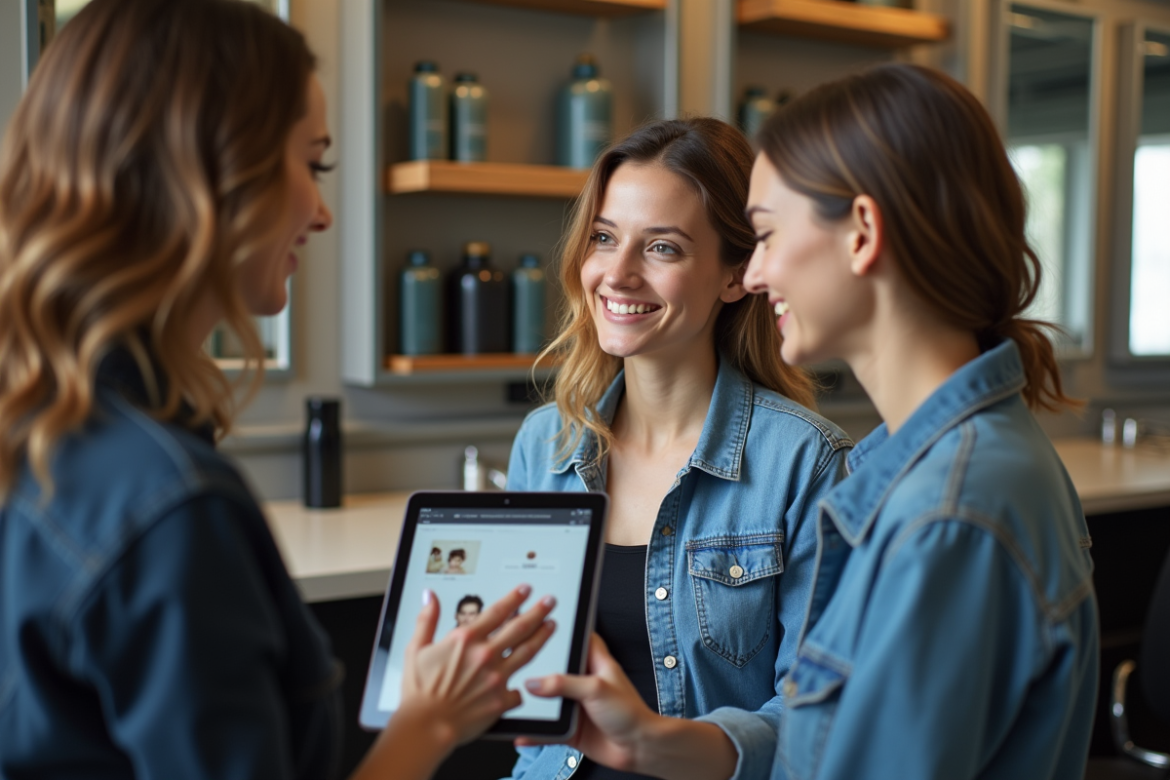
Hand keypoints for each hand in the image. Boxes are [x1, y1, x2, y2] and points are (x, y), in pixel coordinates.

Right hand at [400, 585, 557, 748]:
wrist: (425, 725)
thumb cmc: (419, 690)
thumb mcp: (416, 648)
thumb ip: (427, 620)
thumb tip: (431, 597)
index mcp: (466, 639)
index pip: (498, 611)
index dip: (514, 598)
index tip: (525, 590)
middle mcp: (485, 655)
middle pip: (520, 627)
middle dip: (538, 611)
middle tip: (549, 602)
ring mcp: (496, 678)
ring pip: (527, 652)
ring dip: (542, 636)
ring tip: (551, 626)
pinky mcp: (501, 701)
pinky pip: (519, 691)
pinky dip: (524, 687)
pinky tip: (531, 682)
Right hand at [517, 633, 657, 772]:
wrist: (639, 748)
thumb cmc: (630, 713)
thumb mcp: (596, 689)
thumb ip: (564, 684)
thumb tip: (534, 683)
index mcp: (595, 663)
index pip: (579, 639)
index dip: (563, 631)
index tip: (541, 624)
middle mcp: (583, 682)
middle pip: (555, 669)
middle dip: (536, 668)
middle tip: (513, 663)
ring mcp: (576, 705)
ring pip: (548, 700)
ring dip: (533, 703)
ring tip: (510, 698)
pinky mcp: (572, 728)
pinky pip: (548, 728)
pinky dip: (535, 732)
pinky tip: (522, 733)